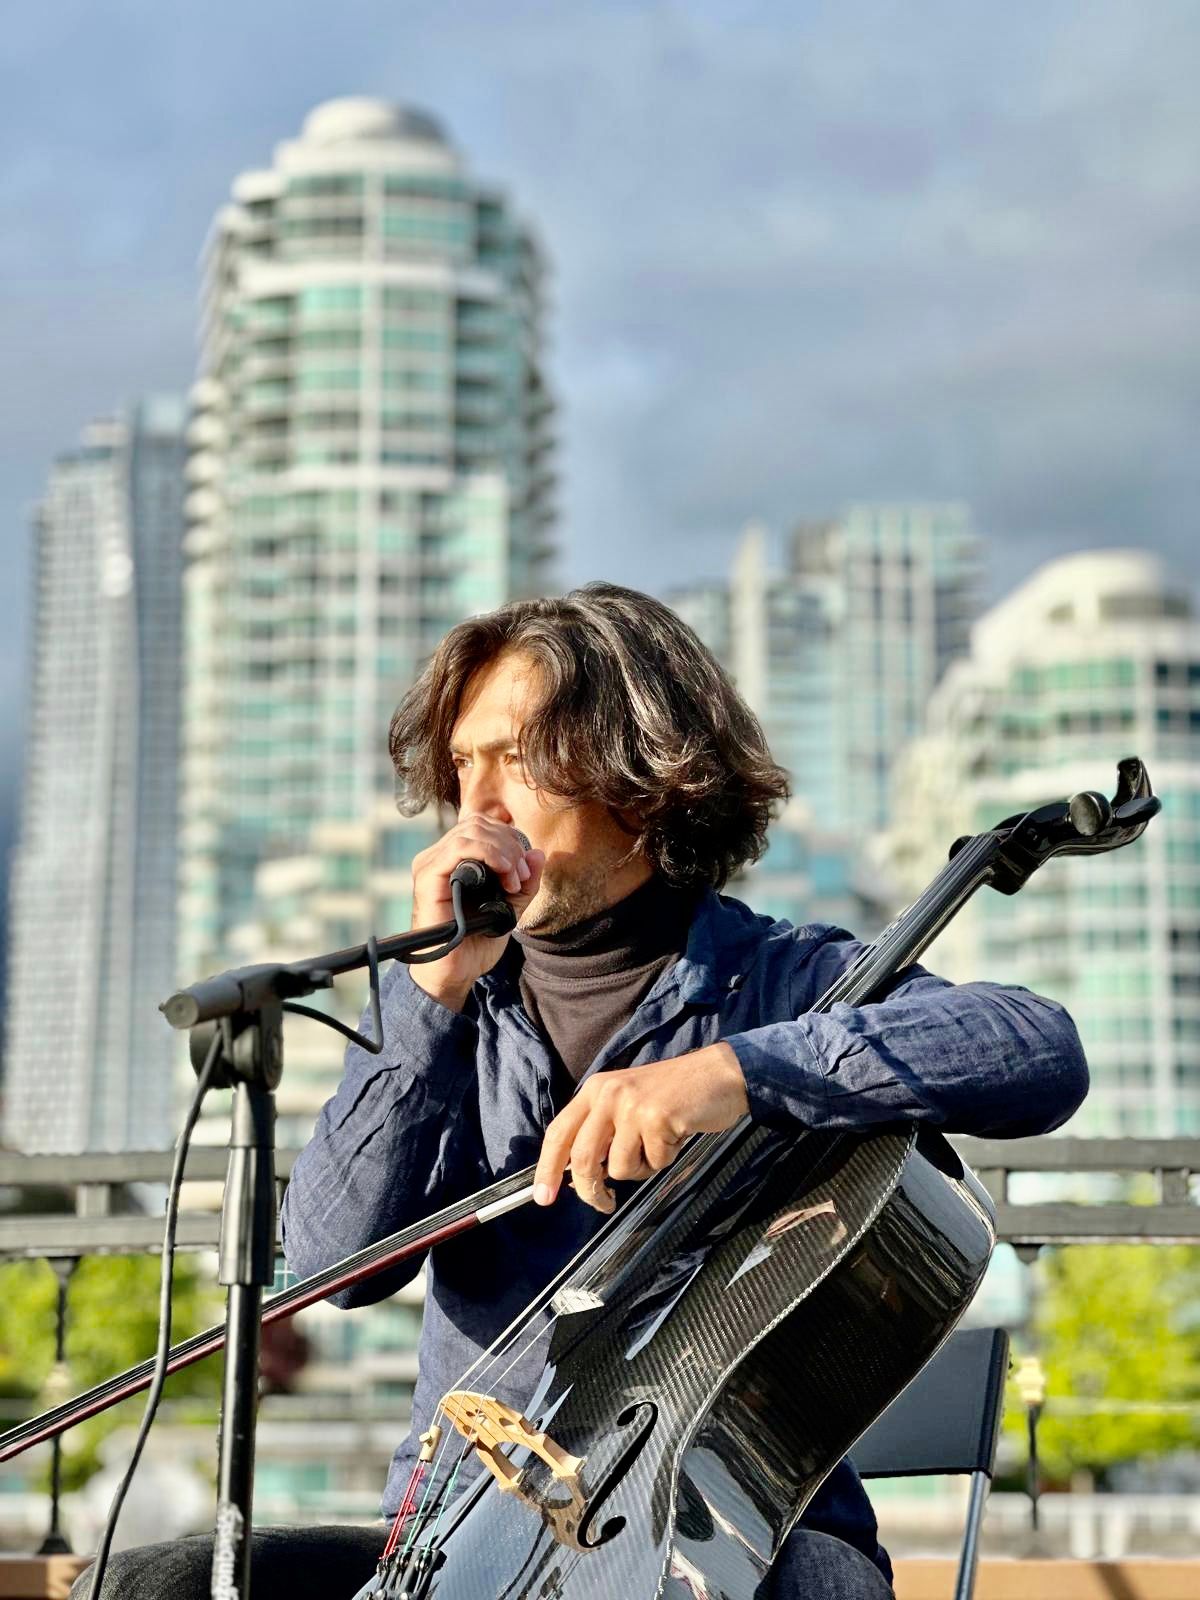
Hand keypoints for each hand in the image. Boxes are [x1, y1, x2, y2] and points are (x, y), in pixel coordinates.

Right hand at [409, 815, 544, 1009]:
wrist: (456, 972)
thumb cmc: (477, 941)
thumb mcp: (510, 907)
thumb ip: (525, 882)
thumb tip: (538, 853)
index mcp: (455, 859)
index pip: (484, 826)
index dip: (510, 840)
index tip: (525, 871)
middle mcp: (439, 856)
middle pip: (479, 823)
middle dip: (510, 844)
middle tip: (521, 876)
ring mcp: (431, 864)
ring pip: (472, 830)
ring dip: (503, 850)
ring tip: (513, 880)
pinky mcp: (428, 876)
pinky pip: (459, 847)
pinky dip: (489, 853)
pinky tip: (503, 872)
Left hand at [532, 1043, 749, 1213]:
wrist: (719, 1075)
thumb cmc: (674, 1095)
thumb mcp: (627, 1103)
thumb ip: (601, 1132)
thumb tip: (578, 1176)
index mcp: (595, 1090)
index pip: (559, 1133)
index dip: (546, 1168)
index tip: (543, 1198)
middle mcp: (607, 1094)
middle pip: (583, 1159)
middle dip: (591, 1191)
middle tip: (605, 1204)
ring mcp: (632, 1106)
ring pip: (620, 1167)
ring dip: (641, 1168)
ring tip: (658, 1145)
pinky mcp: (657, 1118)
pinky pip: (653, 1163)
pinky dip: (665, 1159)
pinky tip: (676, 1137)